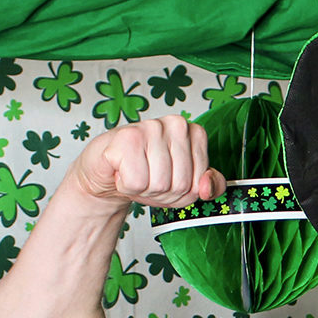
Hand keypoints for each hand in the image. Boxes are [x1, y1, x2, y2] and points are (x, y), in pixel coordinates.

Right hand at [70, 115, 225, 207]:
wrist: (108, 172)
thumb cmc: (147, 174)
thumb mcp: (186, 185)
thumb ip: (209, 185)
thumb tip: (208, 186)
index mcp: (194, 133)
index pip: (197, 183)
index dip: (180, 192)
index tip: (167, 179)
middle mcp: (176, 124)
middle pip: (180, 185)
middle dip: (162, 192)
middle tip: (148, 177)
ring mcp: (152, 127)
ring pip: (159, 184)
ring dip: (143, 189)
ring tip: (135, 173)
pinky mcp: (127, 137)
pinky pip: (136, 182)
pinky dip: (127, 186)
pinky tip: (122, 171)